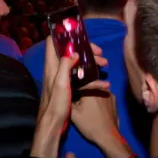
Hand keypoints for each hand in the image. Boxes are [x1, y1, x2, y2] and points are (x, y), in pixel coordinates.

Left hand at [35, 37, 109, 157]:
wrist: (53, 125)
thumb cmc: (55, 104)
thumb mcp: (60, 83)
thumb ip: (65, 65)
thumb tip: (74, 52)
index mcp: (52, 65)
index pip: (51, 42)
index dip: (62, 34)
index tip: (77, 32)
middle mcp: (56, 69)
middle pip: (70, 52)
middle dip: (85, 50)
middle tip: (100, 52)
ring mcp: (63, 79)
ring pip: (78, 65)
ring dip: (92, 64)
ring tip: (105, 65)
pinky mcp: (69, 88)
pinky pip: (82, 80)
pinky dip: (92, 80)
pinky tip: (104, 85)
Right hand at [70, 86, 120, 152]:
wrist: (108, 136)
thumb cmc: (89, 124)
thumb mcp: (73, 114)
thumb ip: (68, 101)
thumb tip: (67, 94)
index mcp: (90, 89)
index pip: (77, 84)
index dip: (72, 90)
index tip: (71, 98)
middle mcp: (101, 87)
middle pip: (88, 87)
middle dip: (82, 93)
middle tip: (79, 104)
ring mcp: (110, 93)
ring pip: (96, 91)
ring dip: (91, 96)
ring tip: (88, 108)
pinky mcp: (114, 100)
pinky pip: (103, 96)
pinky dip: (99, 99)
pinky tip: (97, 109)